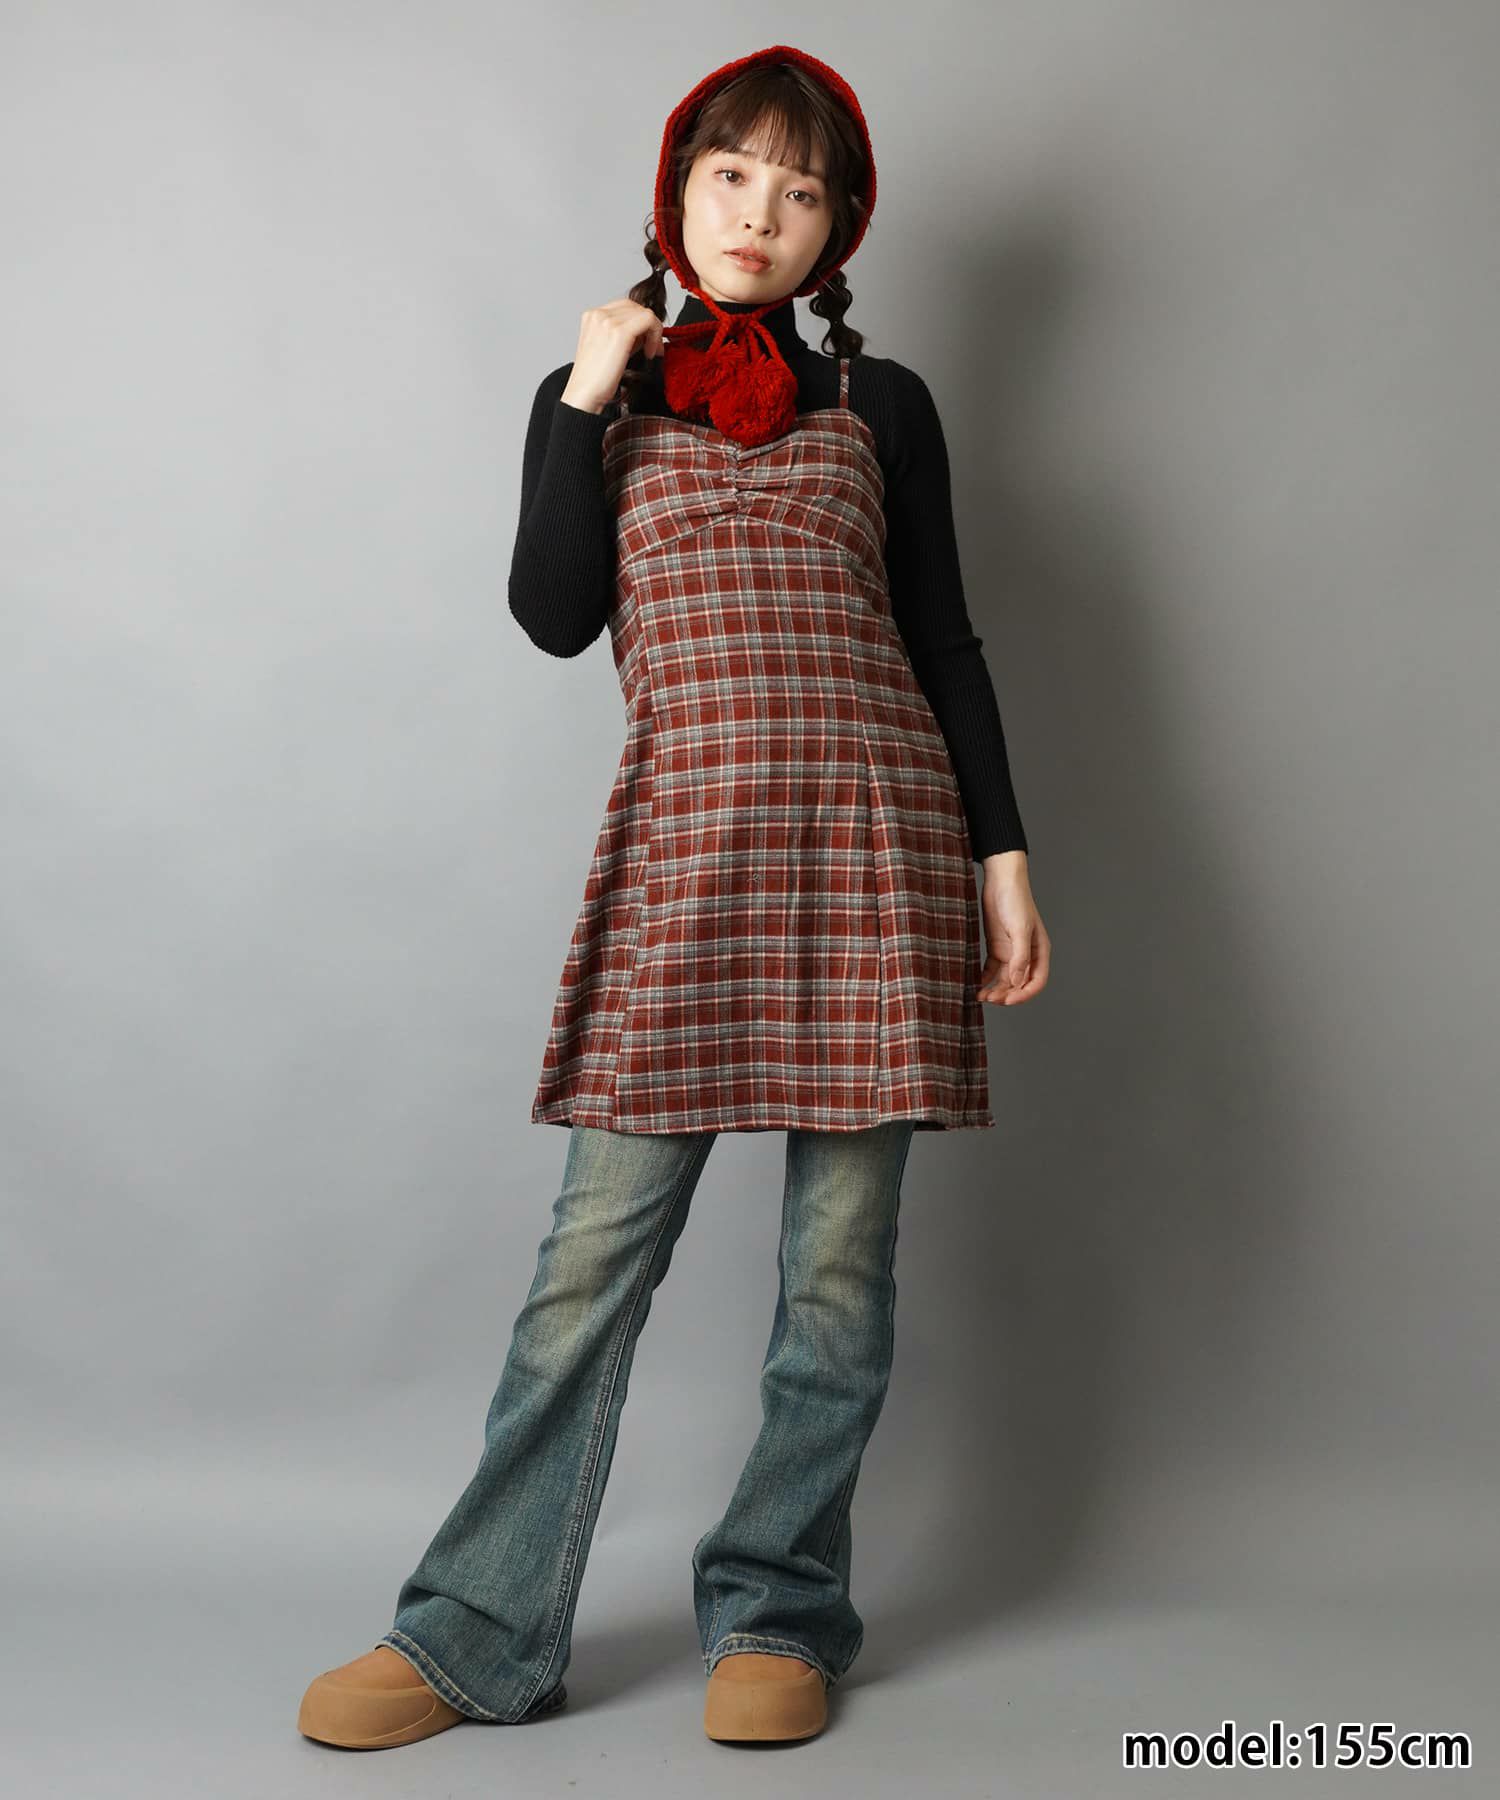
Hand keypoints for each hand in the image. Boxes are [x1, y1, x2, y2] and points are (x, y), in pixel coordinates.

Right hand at [560, 299, 665, 414]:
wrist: (584, 394)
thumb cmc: (594, 379)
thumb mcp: (606, 348)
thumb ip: (621, 335)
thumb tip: (643, 333)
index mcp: (592, 316)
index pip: (625, 308)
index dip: (639, 324)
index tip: (645, 344)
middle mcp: (598, 314)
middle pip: (635, 307)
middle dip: (648, 326)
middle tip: (652, 349)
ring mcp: (607, 320)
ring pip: (644, 313)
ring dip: (653, 332)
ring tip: (649, 352)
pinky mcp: (619, 332)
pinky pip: (649, 320)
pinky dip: (655, 336)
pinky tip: (649, 353)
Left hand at [975, 851, 1049, 1004]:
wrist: (1000, 881)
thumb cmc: (1016, 900)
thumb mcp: (1020, 929)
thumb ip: (1020, 957)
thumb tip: (1017, 982)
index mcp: (1039, 952)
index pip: (1036, 981)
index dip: (1024, 995)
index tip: (1007, 1001)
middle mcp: (1026, 955)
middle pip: (1019, 984)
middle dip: (1006, 994)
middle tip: (990, 999)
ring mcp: (1011, 952)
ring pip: (1004, 979)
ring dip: (995, 989)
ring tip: (981, 995)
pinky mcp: (996, 947)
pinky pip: (991, 969)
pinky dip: (985, 979)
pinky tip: (976, 984)